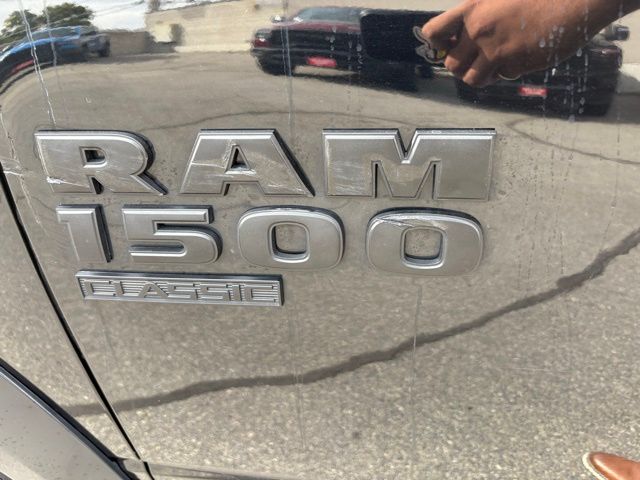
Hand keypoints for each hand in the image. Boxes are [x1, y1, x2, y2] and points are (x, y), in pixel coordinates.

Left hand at [422, 0, 637, 86]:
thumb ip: (481, 13)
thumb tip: (468, 31)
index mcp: (473, 8)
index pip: (433, 32)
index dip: (439, 43)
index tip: (451, 44)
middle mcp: (479, 30)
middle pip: (451, 64)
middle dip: (462, 65)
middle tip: (478, 60)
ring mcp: (496, 49)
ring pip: (471, 79)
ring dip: (481, 75)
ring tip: (495, 65)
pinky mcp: (515, 64)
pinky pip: (500, 77)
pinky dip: (507, 72)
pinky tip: (521, 56)